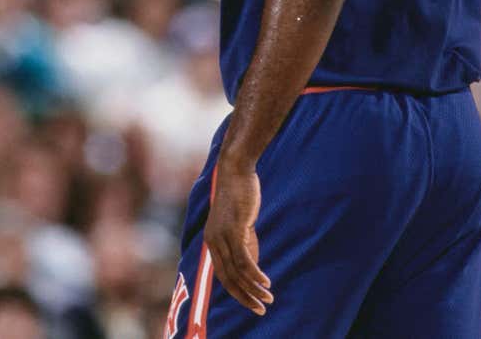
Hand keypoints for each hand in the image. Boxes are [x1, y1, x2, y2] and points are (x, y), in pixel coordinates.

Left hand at [203, 161, 272, 315]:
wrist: (235, 171)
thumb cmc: (239, 196)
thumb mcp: (240, 224)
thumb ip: (245, 243)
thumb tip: (252, 267)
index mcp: (212, 241)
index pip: (222, 274)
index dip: (237, 292)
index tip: (251, 303)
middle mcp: (213, 241)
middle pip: (227, 278)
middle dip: (244, 297)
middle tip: (260, 309)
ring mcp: (222, 236)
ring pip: (237, 272)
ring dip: (254, 289)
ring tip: (268, 299)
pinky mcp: (234, 229)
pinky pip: (244, 260)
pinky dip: (256, 274)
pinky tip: (266, 283)